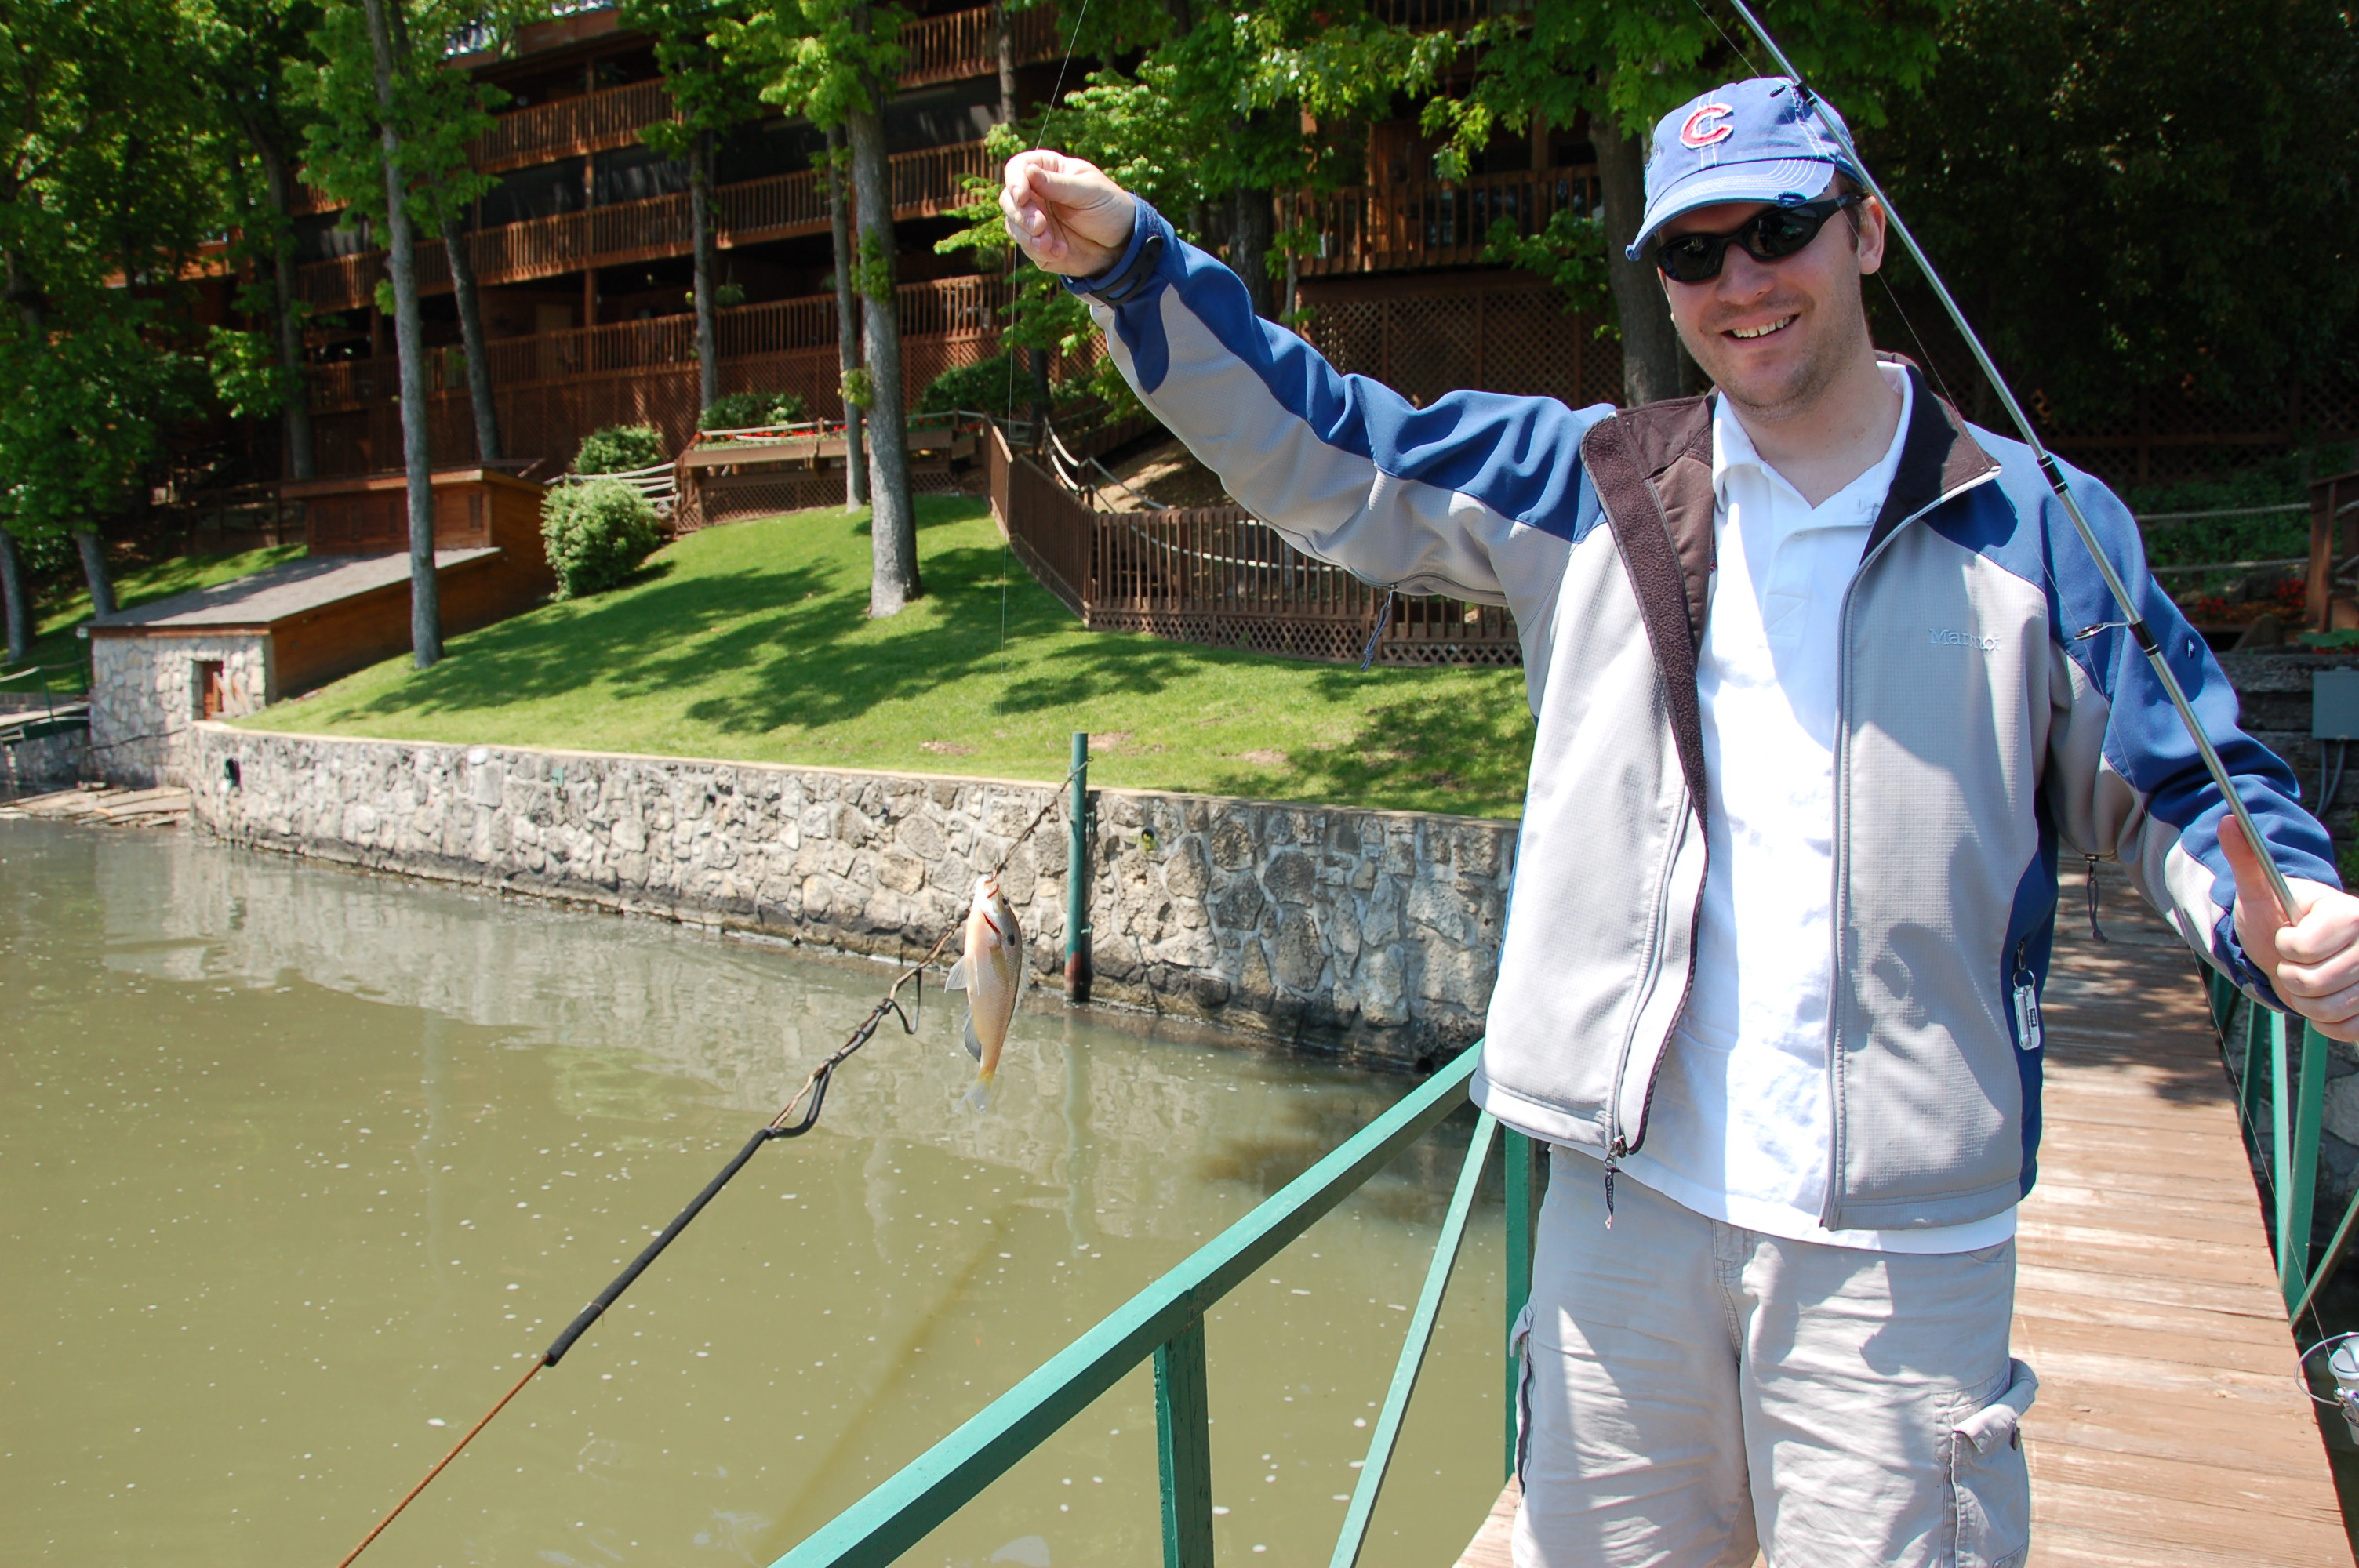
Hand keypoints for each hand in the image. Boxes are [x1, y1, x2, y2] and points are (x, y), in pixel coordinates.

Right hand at [1001, 150, 1135, 277]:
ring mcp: (1035, 220)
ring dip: (1027, 235)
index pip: (1018, 168)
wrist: (1122, 244)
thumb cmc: (1109, 207)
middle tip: (1039, 224)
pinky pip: (1027, 247)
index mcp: (1048, 171)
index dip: (1014, 180)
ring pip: (1012, 225)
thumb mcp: (1089, 192)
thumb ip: (1058, 185)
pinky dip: (1040, 251)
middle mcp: (1036, 194)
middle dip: (1020, 213)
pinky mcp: (1038, 244)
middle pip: (1008, 199)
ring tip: (1050, 243)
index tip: (1022, 196)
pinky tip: (1061, 251)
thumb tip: (1028, 171)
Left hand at [2221, 814, 2358, 1039]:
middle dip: (2290, 976)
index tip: (2286, 936)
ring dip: (2305, 1002)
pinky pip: (2346, 1030)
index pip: (2302, 948)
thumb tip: (2228, 820)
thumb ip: (2246, 860)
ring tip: (2306, 981)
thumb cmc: (2277, 921)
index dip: (2284, 946)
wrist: (2294, 954)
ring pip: (2329, 1008)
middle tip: (2293, 963)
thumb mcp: (2257, 892)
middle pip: (2314, 982)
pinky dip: (2324, 1023)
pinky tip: (2322, 1002)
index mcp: (2349, 912)